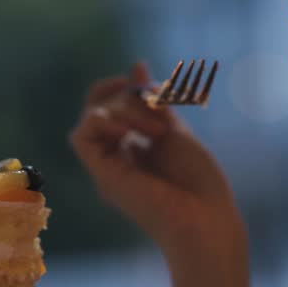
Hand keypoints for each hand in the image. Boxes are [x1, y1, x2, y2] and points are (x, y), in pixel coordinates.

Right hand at [70, 63, 243, 256]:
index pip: (109, 108)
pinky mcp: (103, 176)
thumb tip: (136, 66)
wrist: (206, 220)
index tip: (143, 80)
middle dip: (127, 95)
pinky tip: (131, 131)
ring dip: (125, 109)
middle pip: (99, 107)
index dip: (119, 87)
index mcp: (134, 151)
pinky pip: (81, 136)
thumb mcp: (175, 131)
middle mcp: (116, 159)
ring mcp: (108, 168)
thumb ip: (153, 103)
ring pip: (92, 117)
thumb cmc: (199, 184)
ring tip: (158, 129)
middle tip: (158, 105)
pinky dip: (102, 121)